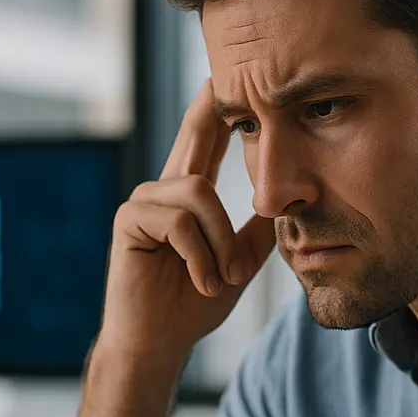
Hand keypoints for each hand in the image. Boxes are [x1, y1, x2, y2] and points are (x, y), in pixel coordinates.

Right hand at [96, 81, 275, 366]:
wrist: (159, 343)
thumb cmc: (193, 305)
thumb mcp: (238, 263)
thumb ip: (259, 231)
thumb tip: (288, 199)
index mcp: (189, 196)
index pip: (209, 140)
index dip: (220, 107)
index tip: (232, 73)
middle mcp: (163, 190)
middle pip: (193, 132)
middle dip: (211, 103)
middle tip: (226, 73)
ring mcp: (143, 201)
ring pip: (199, 193)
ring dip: (220, 242)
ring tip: (220, 277)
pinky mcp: (129, 220)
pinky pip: (179, 220)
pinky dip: (200, 255)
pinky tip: (201, 282)